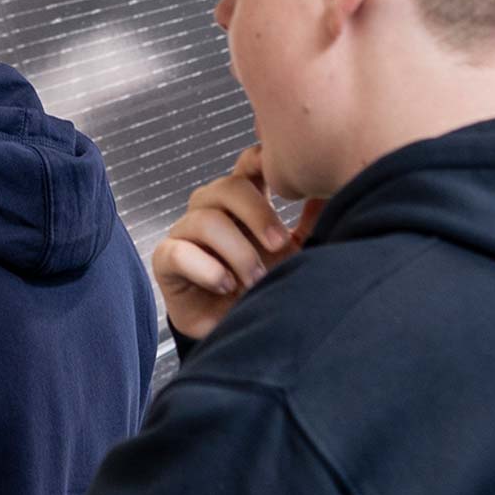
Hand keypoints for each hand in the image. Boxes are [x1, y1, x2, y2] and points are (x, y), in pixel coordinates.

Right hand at [152, 145, 323, 340]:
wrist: (239, 332)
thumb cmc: (264, 289)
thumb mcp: (296, 254)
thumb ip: (311, 223)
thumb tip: (328, 192)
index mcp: (242, 204)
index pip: (245, 168)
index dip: (258, 162)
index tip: (283, 175)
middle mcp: (211, 211)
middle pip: (226, 187)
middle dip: (257, 213)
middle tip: (278, 244)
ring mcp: (186, 233)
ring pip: (205, 220)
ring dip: (237, 251)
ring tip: (255, 280)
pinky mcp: (166, 261)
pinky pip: (178, 252)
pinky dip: (207, 269)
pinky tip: (225, 286)